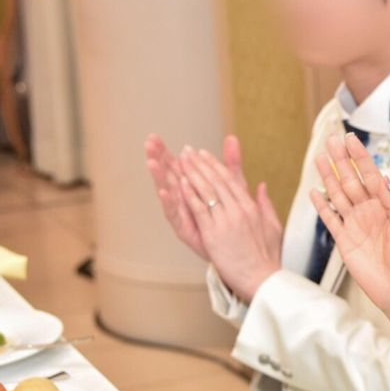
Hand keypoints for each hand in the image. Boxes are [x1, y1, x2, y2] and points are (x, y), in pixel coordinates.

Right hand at [145, 134, 248, 259]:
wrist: (242, 253)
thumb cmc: (235, 219)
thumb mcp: (235, 187)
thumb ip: (231, 164)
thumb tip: (232, 138)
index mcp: (193, 189)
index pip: (176, 167)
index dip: (165, 153)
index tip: (154, 137)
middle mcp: (184, 201)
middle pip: (168, 177)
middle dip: (157, 160)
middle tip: (147, 144)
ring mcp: (184, 215)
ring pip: (169, 193)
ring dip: (160, 178)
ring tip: (151, 162)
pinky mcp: (187, 230)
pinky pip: (177, 215)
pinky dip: (171, 203)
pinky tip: (164, 192)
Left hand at [174, 143, 283, 299]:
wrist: (261, 277)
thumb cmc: (267, 256)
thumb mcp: (272, 226)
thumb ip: (265, 204)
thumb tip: (262, 186)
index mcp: (251, 207)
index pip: (230, 180)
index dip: (215, 165)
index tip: (204, 154)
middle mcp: (238, 210)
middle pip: (216, 181)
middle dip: (200, 164)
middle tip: (188, 151)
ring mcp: (226, 220)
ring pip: (207, 191)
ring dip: (192, 173)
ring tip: (181, 160)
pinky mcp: (214, 233)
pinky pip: (200, 209)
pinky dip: (190, 194)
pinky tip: (181, 182)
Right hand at [309, 133, 389, 313]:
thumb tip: (382, 179)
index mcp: (386, 206)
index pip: (370, 175)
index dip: (360, 157)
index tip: (350, 139)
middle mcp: (369, 211)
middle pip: (351, 180)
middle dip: (341, 160)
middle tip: (331, 139)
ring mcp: (355, 225)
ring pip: (338, 195)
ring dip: (329, 177)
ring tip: (320, 158)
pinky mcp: (344, 241)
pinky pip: (330, 219)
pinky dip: (322, 206)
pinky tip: (315, 192)